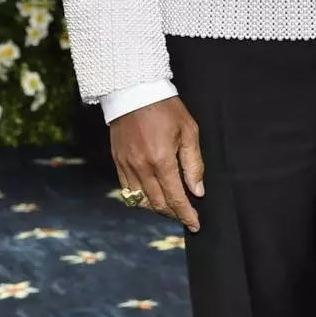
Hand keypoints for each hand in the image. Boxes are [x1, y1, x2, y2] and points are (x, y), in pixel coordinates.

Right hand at [110, 96, 203, 231]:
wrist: (133, 91)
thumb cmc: (165, 109)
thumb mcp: (189, 131)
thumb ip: (193, 164)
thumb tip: (197, 191)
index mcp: (161, 161)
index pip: (176, 198)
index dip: (186, 215)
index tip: (195, 225)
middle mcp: (142, 168)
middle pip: (158, 204)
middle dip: (174, 214)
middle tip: (186, 215)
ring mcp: (127, 166)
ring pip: (141, 201)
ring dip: (157, 208)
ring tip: (171, 206)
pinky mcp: (118, 162)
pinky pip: (128, 190)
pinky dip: (140, 198)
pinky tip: (151, 195)